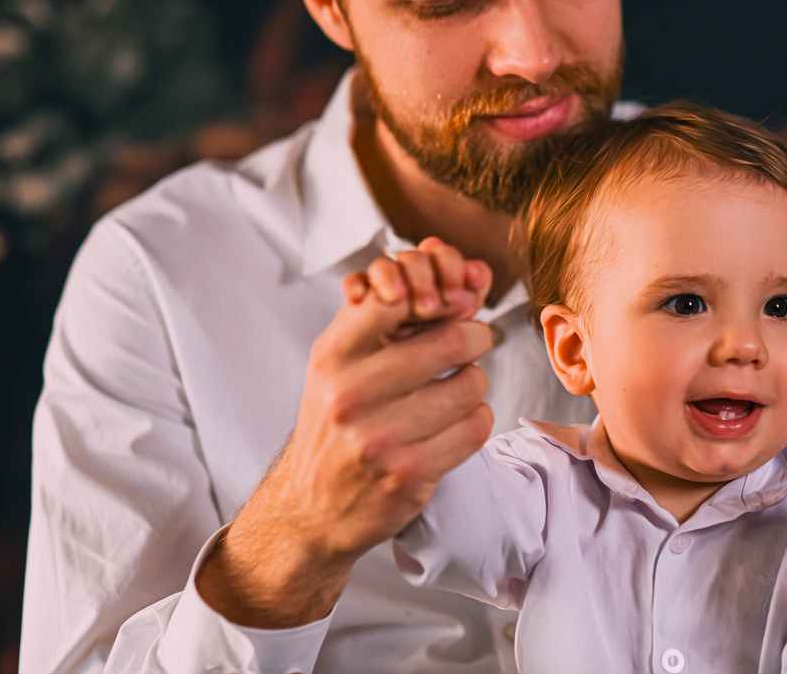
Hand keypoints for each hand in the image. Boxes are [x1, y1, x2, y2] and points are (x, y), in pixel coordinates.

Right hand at [196, 238, 494, 627]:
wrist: (310, 507)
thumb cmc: (334, 420)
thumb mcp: (337, 362)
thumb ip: (381, 317)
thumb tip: (454, 279)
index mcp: (333, 356)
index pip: (396, 297)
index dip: (435, 296)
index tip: (447, 305)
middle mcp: (351, 394)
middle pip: (452, 340)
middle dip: (473, 337)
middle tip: (471, 342)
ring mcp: (380, 437)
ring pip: (471, 386)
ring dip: (474, 383)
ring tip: (456, 389)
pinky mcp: (409, 474)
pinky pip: (475, 428)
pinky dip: (475, 420)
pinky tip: (454, 423)